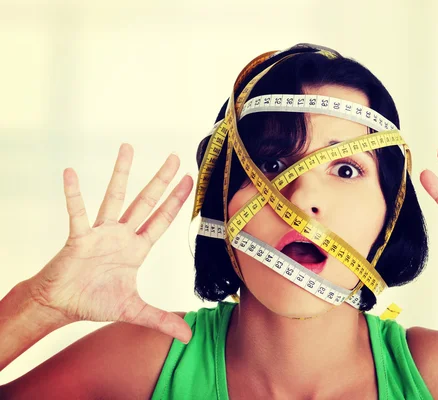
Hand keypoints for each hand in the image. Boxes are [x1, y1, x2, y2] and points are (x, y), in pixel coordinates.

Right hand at [27, 144, 193, 342]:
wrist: (61, 304)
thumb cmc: (94, 301)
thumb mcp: (134, 311)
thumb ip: (161, 319)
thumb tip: (188, 334)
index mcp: (136, 248)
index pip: (162, 219)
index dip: (177, 201)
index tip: (189, 180)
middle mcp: (121, 235)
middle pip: (146, 201)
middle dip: (161, 180)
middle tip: (175, 157)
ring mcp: (100, 233)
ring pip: (114, 198)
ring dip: (122, 174)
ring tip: (128, 148)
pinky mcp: (78, 238)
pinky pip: (76, 213)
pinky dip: (74, 194)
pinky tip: (71, 173)